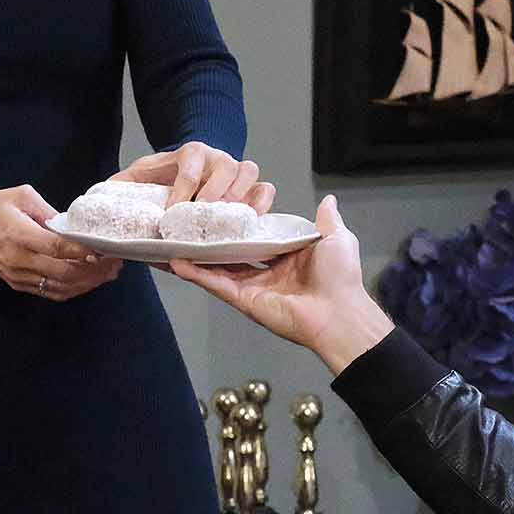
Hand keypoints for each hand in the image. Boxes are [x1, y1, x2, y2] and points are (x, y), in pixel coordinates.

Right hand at [0, 185, 122, 301]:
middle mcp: (20, 259)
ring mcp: (18, 275)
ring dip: (87, 282)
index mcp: (20, 234)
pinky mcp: (18, 283)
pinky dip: (72, 289)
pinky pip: (50, 292)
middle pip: (63, 272)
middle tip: (114, 261)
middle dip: (93, 270)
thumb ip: (48, 211)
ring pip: (60, 286)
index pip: (57, 248)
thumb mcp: (20, 196)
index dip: (82, 252)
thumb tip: (72, 226)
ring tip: (107, 273)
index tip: (103, 250)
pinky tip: (88, 282)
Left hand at [112, 141, 275, 211]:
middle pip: (225, 166)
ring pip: (249, 171)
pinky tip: (251, 221)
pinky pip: (266, 187)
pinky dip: (262, 202)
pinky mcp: (252, 185)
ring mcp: (238, 169)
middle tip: (201, 216)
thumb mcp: (142, 173)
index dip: (182, 190)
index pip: (189, 166)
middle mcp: (218, 157)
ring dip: (240, 196)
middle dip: (214, 192)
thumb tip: (99, 193)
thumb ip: (123, 182)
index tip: (170, 214)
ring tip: (227, 221)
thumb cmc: (167, 174)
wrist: (192, 166)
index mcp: (190, 152)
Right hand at [170, 194, 392, 374]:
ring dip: (197, 255)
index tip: (222, 205)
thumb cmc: (340, 277)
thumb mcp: (336, 239)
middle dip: (213, 239)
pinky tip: (176, 261)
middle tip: (190, 221)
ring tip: (174, 237)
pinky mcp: (243, 300)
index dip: (241, 222)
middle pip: (233, 252)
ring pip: (218, 267)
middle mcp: (268, 270)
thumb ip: (327, 220)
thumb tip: (328, 200)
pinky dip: (195, 274)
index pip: (258, 235)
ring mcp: (253, 286)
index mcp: (288, 255)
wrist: (338, 313)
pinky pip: (216, 284)